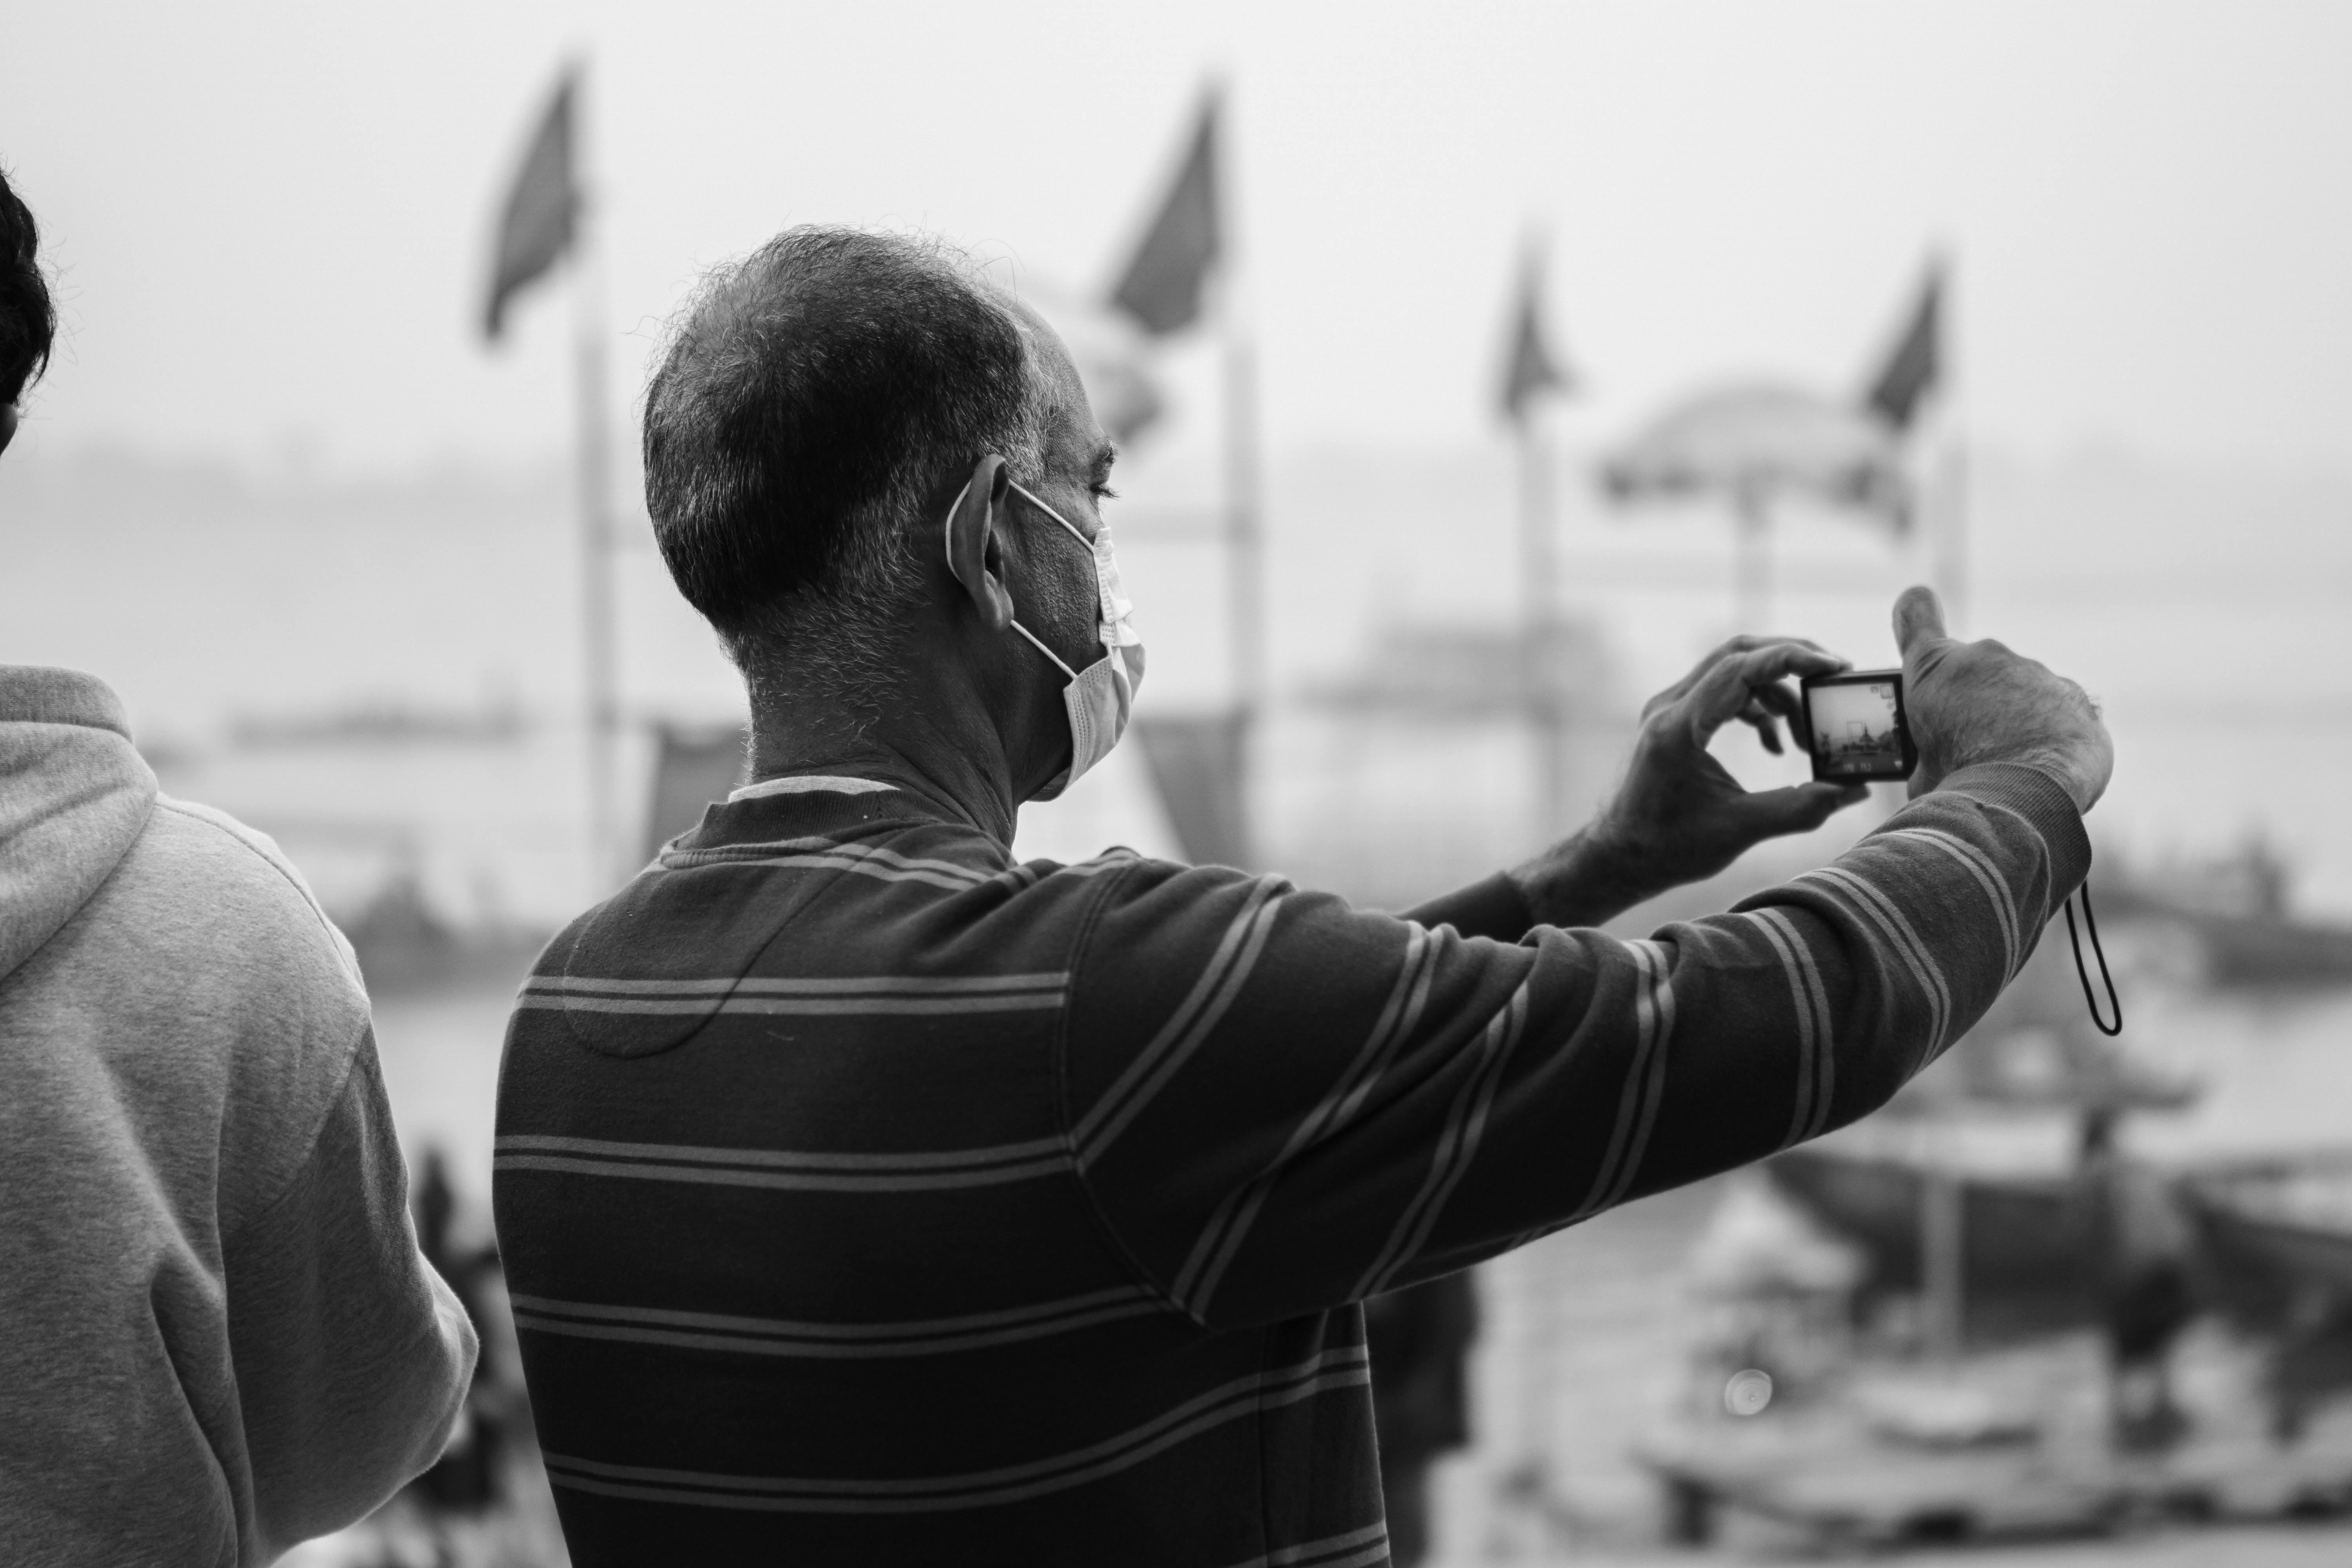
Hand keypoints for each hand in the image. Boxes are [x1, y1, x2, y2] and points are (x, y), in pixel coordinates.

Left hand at [1511, 636, 1870, 925]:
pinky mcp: (1674, 720)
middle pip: (1738, 654)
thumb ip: (1801, 808)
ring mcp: (1668, 710)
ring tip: (1805, 736)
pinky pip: (1723, 692)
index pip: (1739, 667)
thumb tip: (1855, 790)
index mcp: (1678, 727)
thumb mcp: (1739, 831)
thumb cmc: (1667, 848)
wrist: (1616, 857)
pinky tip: (1775, 746)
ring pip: (1733, 671)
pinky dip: (1757, 708)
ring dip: (1777, 694)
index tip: (1836, 666)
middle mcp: (1668, 707)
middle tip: (1835, 678)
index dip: (1792, 659)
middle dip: (1792, 661)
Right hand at [1894, 586, 2111, 811]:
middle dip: (1974, 702)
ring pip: (2020, 692)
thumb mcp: (1921, 769)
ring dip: (2016, 720)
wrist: (2026, 796)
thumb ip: (1928, 750)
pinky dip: (2053, 732)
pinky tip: (2046, 765)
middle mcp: (1984, 657)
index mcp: (1933, 670)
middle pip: (1974, 671)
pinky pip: (2060, 710)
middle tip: (1974, 747)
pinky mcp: (2075, 694)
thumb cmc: (1961, 783)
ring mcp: (2033, 672)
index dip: (1914, 611)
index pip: (1916, 615)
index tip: (1915, 605)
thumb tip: (1935, 763)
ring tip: (2014, 765)